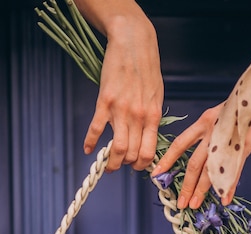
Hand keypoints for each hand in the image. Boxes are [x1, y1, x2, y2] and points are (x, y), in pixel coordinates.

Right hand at [81, 6, 163, 170]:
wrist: (134, 44)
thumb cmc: (147, 70)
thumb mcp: (156, 97)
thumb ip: (151, 119)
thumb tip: (147, 139)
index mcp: (153, 117)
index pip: (148, 152)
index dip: (141, 165)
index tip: (135, 167)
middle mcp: (138, 117)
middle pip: (130, 154)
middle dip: (124, 165)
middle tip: (118, 166)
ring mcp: (121, 110)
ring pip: (116, 148)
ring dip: (110, 162)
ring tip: (106, 166)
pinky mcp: (105, 101)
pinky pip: (96, 129)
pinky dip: (90, 142)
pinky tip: (88, 149)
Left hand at [153, 78, 250, 207]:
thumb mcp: (228, 114)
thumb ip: (218, 130)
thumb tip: (214, 147)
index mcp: (206, 120)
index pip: (180, 143)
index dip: (168, 160)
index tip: (157, 174)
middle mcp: (212, 129)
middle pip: (193, 163)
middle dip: (185, 186)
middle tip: (180, 203)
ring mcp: (227, 137)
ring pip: (209, 170)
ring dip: (201, 190)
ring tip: (194, 205)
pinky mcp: (244, 144)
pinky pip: (232, 170)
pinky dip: (228, 186)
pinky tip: (224, 199)